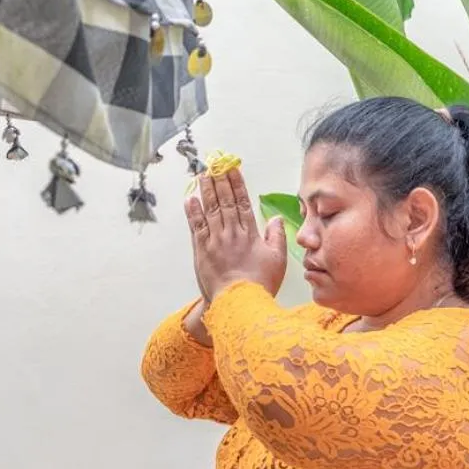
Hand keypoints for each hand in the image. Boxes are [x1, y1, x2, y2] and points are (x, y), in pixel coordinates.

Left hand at [185, 167, 286, 302]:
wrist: (238, 303)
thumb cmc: (259, 284)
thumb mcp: (278, 260)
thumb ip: (277, 237)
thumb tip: (276, 219)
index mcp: (250, 234)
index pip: (243, 202)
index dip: (237, 184)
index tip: (233, 169)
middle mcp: (232, 233)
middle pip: (225, 201)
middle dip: (220, 181)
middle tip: (216, 165)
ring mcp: (215, 241)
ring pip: (210, 210)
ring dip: (206, 191)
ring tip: (203, 175)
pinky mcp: (202, 251)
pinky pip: (196, 227)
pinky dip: (193, 212)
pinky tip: (191, 199)